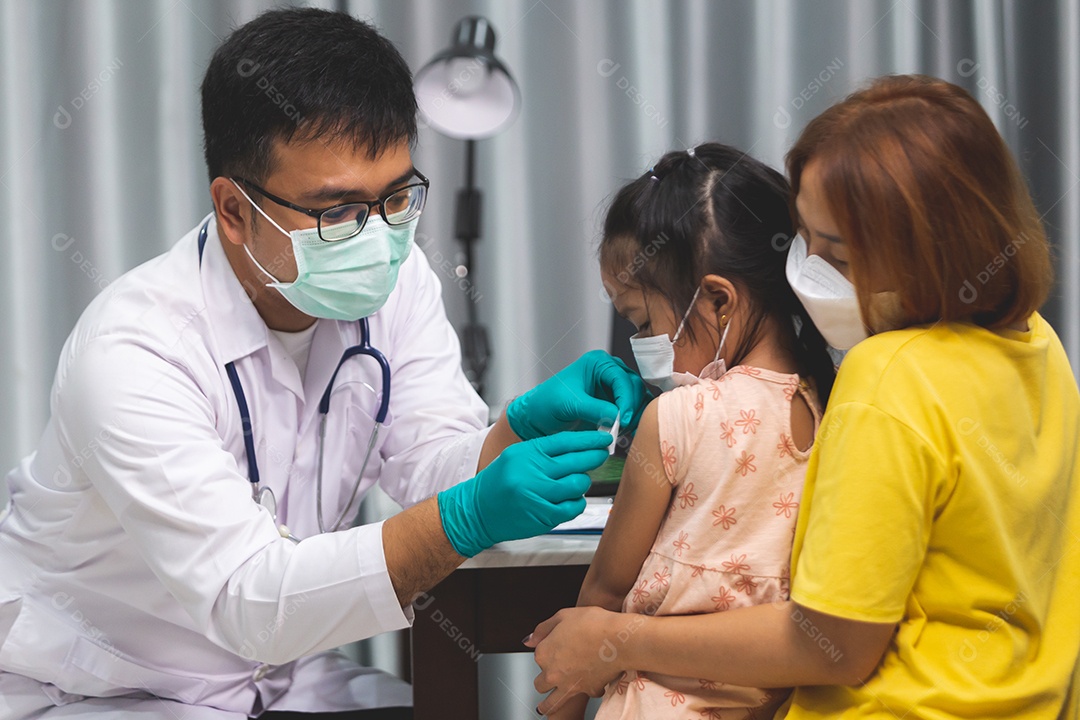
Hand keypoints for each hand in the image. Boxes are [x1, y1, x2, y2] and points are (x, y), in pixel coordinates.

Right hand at [437, 430, 611, 556]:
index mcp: (527, 453)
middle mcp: (533, 472)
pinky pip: (572, 506)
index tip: (602, 438)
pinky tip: (571, 499)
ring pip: (577, 484)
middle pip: (576, 461)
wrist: (476, 511)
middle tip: (601, 455)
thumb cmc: (497, 483)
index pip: (565, 441)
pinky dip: (576, 502)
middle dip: (594, 457)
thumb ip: (543, 451)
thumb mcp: (516, 457)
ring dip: (583, 482)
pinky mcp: (542, 515)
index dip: (588, 439)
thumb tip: (576, 447)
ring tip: (578, 481)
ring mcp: (538, 494)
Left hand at [506, 350, 648, 439]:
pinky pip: (632, 411)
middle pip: (634, 387)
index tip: (623, 419)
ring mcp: (614, 388)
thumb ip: (594, 409)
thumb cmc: (547, 403)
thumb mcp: (569, 404)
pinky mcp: (615, 403)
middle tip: (625, 427)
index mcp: (598, 363)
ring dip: (636, 416)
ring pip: (638, 399)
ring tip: (626, 432)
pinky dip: (633, 421)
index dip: (626, 399)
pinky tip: (627, 433)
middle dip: (632, 408)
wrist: (539, 418)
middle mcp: (609, 372)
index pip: (622, 378)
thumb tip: (617, 416)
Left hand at [525, 606, 631, 714]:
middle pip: (540, 684)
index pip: (537, 657)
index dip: (548, 651)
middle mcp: (553, 673)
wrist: (618, 639)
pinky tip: (589, 686)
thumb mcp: (563, 615)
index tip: (556, 647)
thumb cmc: (593, 623)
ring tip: (544, 709)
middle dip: (544, 681)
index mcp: (544, 654)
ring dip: (547, 705)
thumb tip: (529, 640)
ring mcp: (569, 685)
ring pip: (551, 703)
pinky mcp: (587, 691)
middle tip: (550, 678)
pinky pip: (583, 695)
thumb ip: (542, 629)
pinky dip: (586, 691)